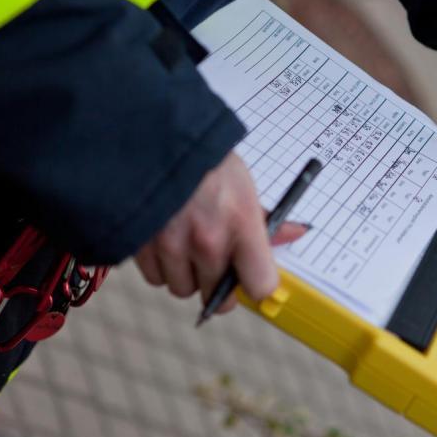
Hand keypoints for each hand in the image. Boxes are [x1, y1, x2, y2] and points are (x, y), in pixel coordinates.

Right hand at [135, 152, 308, 313]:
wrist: (155, 137)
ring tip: (187, 243)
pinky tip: (165, 240)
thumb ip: (265, 218)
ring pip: (183, 289)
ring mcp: (171, 247)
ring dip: (187, 275)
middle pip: (218, 299)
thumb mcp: (244, 185)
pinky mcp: (140, 246)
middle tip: (217, 261)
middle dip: (218, 284)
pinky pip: (155, 278)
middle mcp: (207, 242)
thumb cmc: (205, 160)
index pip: (260, 286)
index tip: (252, 278)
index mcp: (241, 224)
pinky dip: (161, 266)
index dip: (256, 287)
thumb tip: (295, 233)